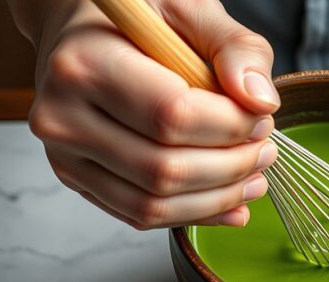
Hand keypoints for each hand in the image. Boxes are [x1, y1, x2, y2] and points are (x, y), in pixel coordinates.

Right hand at [25, 0, 278, 228]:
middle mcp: (62, 117)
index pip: (171, 116)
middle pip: (164, 169)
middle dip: (231, 167)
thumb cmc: (138, 21)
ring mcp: (65, 157)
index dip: (230, 127)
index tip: (263, 119)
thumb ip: (235, 48)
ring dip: (217, 199)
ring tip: (254, 178)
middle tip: (266, 151)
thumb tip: (262, 101)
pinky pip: (140, 215)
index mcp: (84, 64)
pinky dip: (194, 215)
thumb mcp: (191, 11)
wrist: (83, 35)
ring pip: (153, 204)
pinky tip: (230, 205)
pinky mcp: (78, 181)